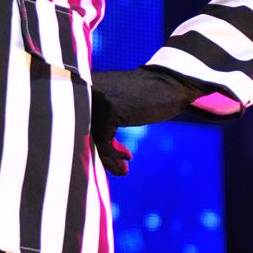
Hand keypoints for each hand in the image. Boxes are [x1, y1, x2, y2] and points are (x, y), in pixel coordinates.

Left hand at [90, 67, 207, 175]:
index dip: (92, 143)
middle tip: (118, 169)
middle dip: (100, 154)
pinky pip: (103, 141)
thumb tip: (85, 151)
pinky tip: (128, 157)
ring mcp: (98, 98)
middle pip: (83, 130)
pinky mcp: (110, 109)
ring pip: (92, 137)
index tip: (109, 158)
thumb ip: (101, 120)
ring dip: (108, 159)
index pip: (79, 121)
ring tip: (123, 170)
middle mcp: (87, 89)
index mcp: (85, 86)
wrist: (173, 82)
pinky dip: (113, 154)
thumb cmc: (148, 98)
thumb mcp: (119, 107)